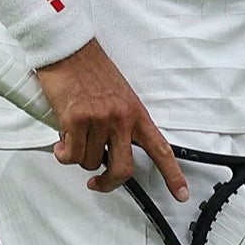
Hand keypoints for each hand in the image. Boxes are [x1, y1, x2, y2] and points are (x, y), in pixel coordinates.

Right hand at [36, 39, 185, 198]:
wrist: (69, 50)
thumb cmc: (91, 71)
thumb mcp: (120, 96)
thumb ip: (122, 125)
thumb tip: (110, 154)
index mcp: (136, 113)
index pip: (161, 149)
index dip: (173, 175)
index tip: (181, 194)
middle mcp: (121, 119)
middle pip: (123, 170)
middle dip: (108, 183)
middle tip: (98, 182)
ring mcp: (99, 120)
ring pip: (90, 162)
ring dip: (79, 156)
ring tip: (75, 135)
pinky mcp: (76, 120)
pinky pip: (70, 155)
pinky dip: (63, 153)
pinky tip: (62, 140)